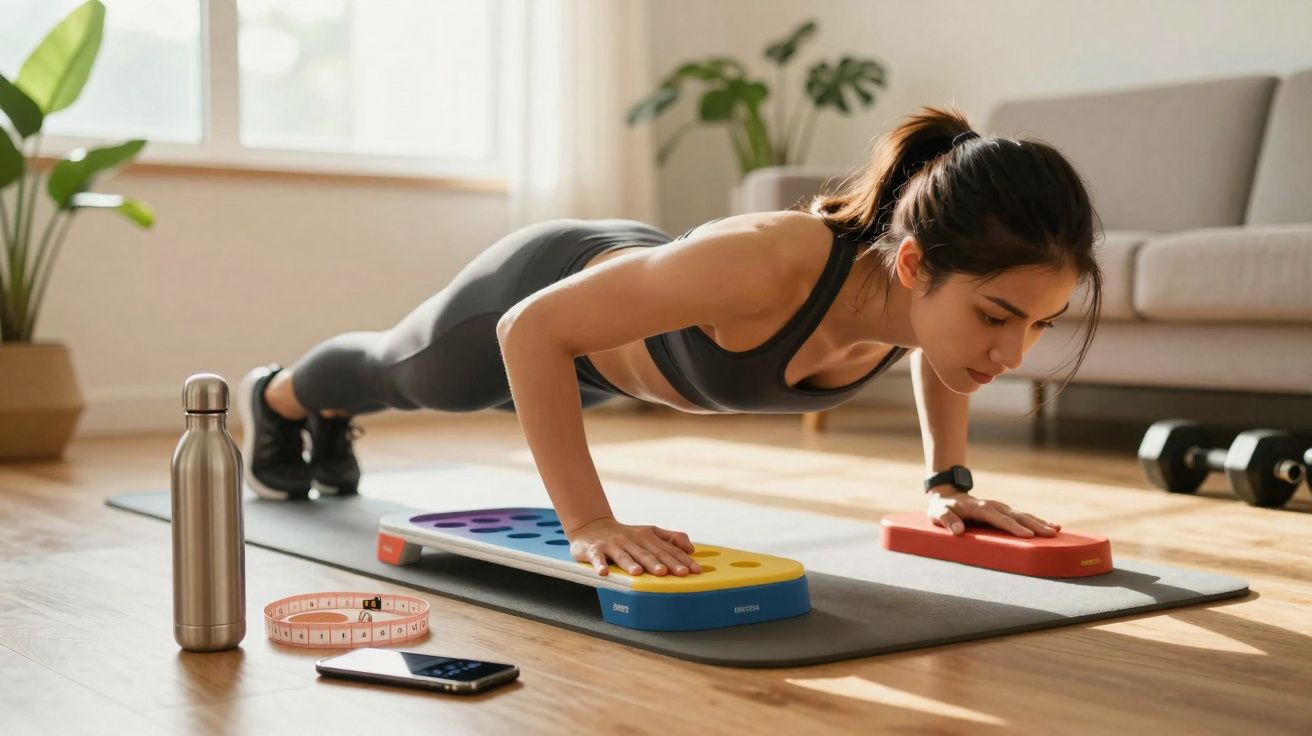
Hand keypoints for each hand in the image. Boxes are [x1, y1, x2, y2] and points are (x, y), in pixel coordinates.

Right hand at [566, 516, 702, 576]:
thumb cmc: (625, 535)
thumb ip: (671, 538)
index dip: (681, 559)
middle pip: (648, 553)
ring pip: (624, 555)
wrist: (592, 526)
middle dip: (662, 563)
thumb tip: (691, 548)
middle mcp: (631, 539)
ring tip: (640, 573)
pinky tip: (604, 573)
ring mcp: (612, 545)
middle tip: (675, 573)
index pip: (667, 549)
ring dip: (631, 564)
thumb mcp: (649, 532)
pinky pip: (597, 558)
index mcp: (646, 536)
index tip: (694, 570)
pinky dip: (600, 565)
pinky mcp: (594, 550)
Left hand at [926, 488, 1060, 537]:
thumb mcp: (938, 514)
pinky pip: (1023, 516)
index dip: (1013, 527)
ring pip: (1023, 515)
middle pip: (1016, 516)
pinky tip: (1052, 525)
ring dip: (1040, 522)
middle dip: (1034, 525)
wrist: (948, 496)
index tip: (1027, 536)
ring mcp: (1001, 507)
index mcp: (979, 507)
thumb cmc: (942, 509)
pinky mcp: (1004, 511)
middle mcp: (994, 506)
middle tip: (1051, 534)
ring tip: (1056, 530)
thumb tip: (958, 531)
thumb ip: (947, 521)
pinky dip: (1038, 520)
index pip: (998, 518)